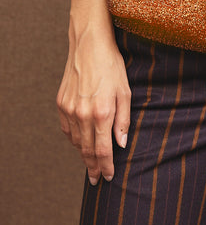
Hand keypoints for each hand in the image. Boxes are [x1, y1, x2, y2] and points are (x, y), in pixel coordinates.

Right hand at [56, 14, 130, 184]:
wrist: (89, 45)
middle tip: (97, 179)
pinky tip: (81, 141)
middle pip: (87, 150)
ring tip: (91, 162)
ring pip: (75, 141)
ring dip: (83, 153)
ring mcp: (69, 109)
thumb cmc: (111, 66)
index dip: (106, 167)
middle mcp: (82, 114)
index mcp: (101, 113)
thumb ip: (123, 120)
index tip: (108, 178)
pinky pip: (67, 129)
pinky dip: (74, 138)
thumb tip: (121, 144)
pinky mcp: (61, 103)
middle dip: (93, 167)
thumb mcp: (125, 91)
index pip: (102, 151)